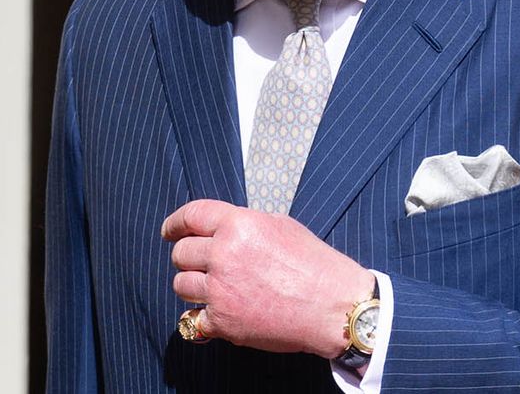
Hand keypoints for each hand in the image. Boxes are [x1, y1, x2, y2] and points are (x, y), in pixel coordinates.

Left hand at [161, 199, 374, 356]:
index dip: (175, 223)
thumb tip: (218, 230)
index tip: (169, 231)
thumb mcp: (281, 226)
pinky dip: (205, 317)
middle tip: (205, 264)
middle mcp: (224, 254)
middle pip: (181, 253)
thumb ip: (244, 226)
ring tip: (219, 288)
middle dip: (189, 257)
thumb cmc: (314, 264)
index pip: (191, 216)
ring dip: (195, 286)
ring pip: (181, 284)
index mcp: (239, 225)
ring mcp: (220, 290)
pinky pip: (193, 318)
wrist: (333, 305)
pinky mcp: (221, 321)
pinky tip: (224, 311)